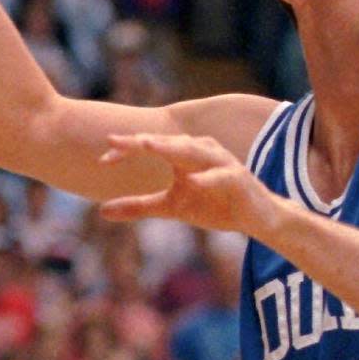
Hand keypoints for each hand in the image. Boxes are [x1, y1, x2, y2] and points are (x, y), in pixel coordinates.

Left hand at [99, 132, 280, 236]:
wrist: (257, 218)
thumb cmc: (214, 206)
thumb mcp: (172, 207)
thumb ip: (139, 206)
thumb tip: (101, 210)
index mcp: (182, 155)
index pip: (150, 147)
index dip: (127, 151)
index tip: (103, 160)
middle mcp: (200, 152)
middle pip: (167, 143)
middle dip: (142, 142)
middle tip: (116, 141)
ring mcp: (220, 163)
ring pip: (193, 151)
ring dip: (171, 147)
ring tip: (148, 145)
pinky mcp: (237, 179)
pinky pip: (221, 176)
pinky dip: (207, 178)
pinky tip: (192, 182)